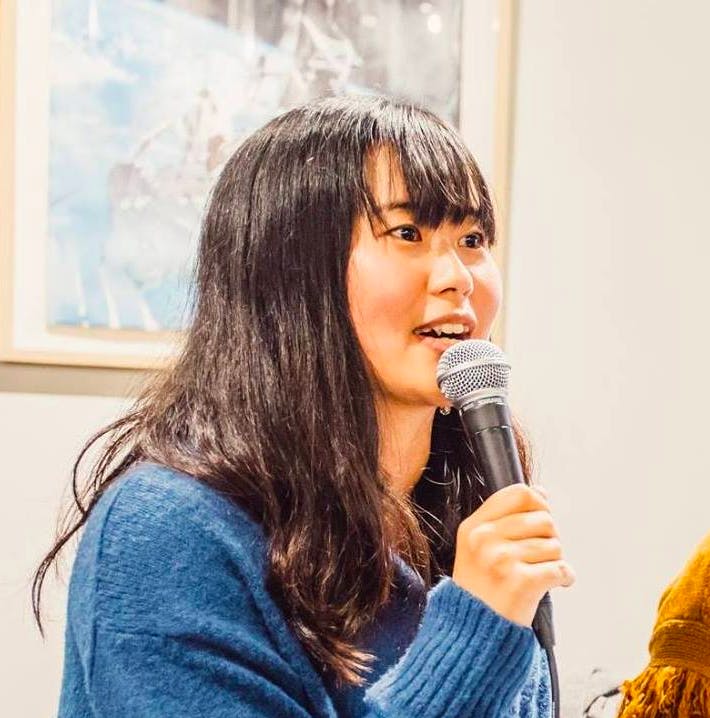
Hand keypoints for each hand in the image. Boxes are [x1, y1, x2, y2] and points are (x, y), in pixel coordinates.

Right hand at [452, 484, 574, 626]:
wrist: (473, 632)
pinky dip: (564, 577)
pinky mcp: (521, 582)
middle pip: (543, 518)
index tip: (539, 519)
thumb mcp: (478, 545)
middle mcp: (485, 539)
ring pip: (554, 545)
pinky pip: (560, 569)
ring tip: (540, 572)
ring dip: (555, 560)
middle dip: (550, 537)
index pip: (519, 493)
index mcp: (474, 526)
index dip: (538, 503)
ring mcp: (502, 560)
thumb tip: (541, 492)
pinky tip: (555, 584)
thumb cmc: (481, 587)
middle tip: (540, 555)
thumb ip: (505, 518)